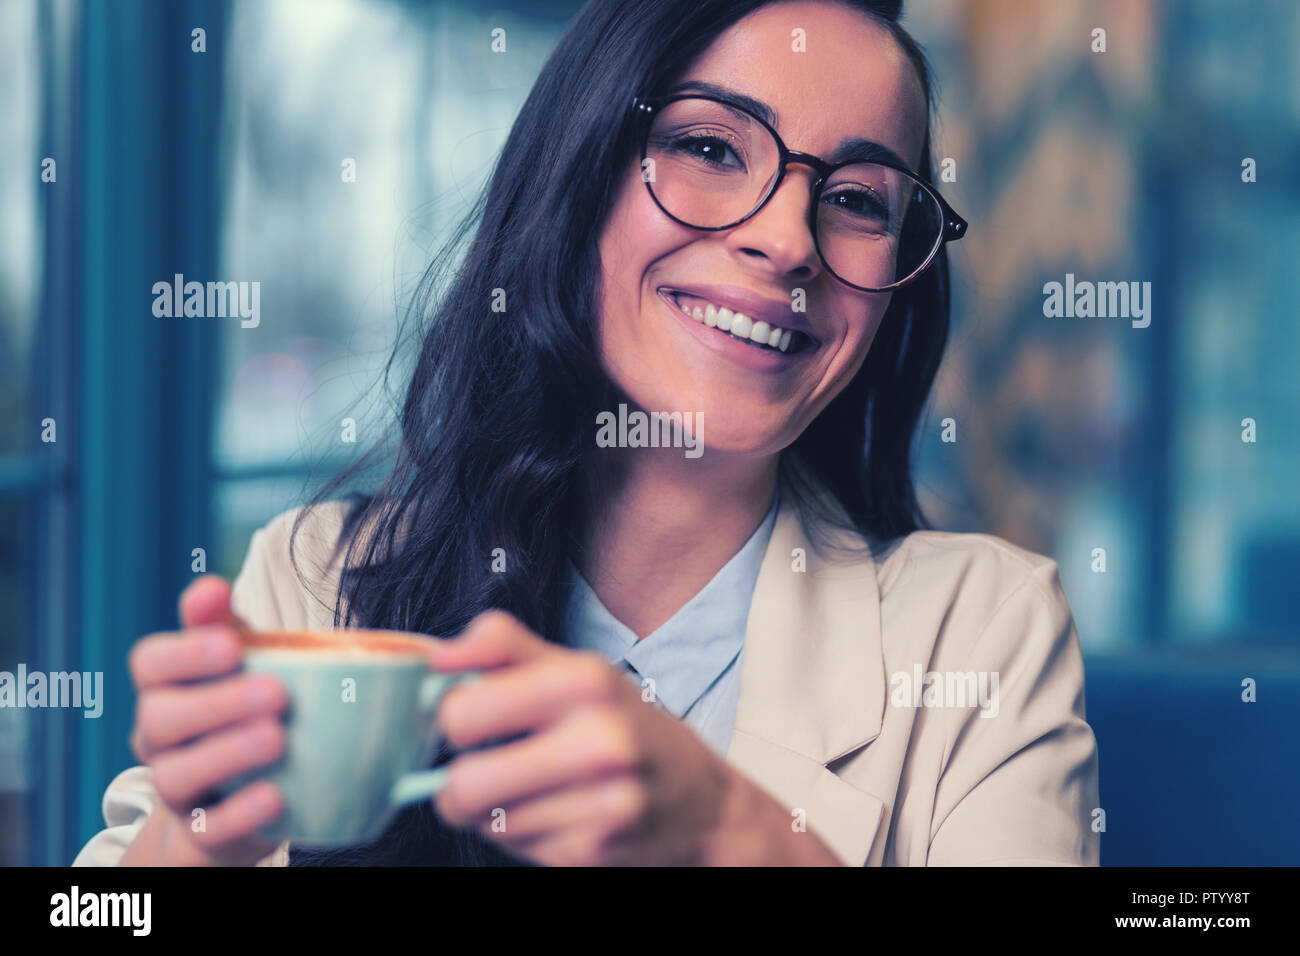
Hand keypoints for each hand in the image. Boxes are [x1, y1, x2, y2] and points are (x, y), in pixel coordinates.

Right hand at [121, 575, 288, 865]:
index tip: (232, 643)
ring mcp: (178, 789)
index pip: (149, 664)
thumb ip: (223, 624)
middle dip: (216, 703)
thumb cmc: (243, 708)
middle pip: (160, 719)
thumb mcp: (238, 661)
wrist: (243, 795)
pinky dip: (240, 812)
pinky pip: (208, 829)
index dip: (185, 652)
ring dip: (227, 754)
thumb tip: (210, 585)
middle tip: (276, 692)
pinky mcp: (203, 833)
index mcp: (166, 688)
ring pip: (175, 777)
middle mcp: (159, 739)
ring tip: (278, 737)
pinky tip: (276, 795)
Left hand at [427, 610, 840, 865]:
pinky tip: (560, 815)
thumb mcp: (581, 670)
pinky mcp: (593, 853)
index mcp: (585, 679)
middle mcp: (598, 740)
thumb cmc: (631, 728)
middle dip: (456, 783)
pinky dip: (526, 836)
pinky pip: (518, 850)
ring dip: (495, 812)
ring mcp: (600, 803)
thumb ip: (504, 648)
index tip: (465, 720)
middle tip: (479, 770)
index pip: (463, 711)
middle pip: (463, 784)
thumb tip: (434, 655)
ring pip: (487, 823)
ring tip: (534, 791)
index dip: (449, 719)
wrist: (704, 805)